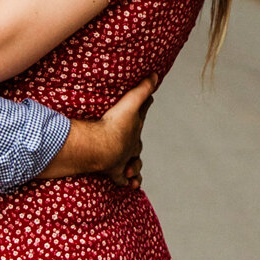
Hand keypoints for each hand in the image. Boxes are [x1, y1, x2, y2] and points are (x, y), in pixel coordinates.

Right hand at [40, 78, 154, 185]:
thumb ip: (142, 89)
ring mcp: (123, 160)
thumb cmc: (115, 126)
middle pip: (137, 143)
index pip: (141, 114)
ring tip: (133, 169)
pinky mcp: (114, 171)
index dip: (143, 106)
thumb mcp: (129, 103)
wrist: (102, 148)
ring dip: (134, 166)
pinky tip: (131, 185)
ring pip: (132, 164)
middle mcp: (131, 146)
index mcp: (134, 129)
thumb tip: (156, 75)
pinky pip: (122, 179)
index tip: (148, 99)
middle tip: (135, 143)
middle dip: (136, 142)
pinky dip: (127, 182)